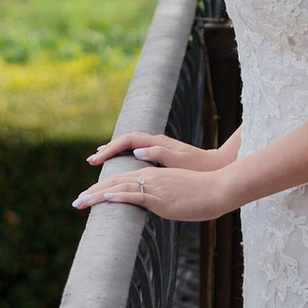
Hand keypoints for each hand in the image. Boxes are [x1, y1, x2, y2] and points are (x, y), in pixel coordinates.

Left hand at [73, 159, 233, 227]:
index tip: (88, 197)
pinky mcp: (161, 197)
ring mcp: (154, 186)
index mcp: (151, 176)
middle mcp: (149, 177)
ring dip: (97, 196)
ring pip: (119, 188)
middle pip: (114, 182)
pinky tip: (106, 199)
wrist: (217, 189)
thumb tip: (152, 206)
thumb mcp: (175, 195)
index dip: (102, 189)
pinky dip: (119, 196)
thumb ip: (160, 198)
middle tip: (75, 202)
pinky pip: (136, 195)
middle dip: (93, 193)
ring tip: (80, 202)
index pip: (121, 181)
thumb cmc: (200, 193)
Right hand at [85, 129, 210, 168]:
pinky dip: (124, 158)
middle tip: (91, 161)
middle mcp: (156, 143)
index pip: (128, 140)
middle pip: (125, 142)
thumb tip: (138, 151)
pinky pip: (136, 155)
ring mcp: (158, 149)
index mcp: (158, 143)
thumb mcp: (180, 161)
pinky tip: (119, 167)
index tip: (97, 157)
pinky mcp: (160, 157)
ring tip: (99, 160)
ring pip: (130, 147)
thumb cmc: (199, 166)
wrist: (216, 167)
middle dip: (108, 150)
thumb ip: (160, 154)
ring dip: (114, 153)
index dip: (111, 148)